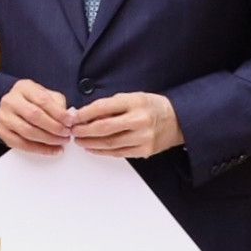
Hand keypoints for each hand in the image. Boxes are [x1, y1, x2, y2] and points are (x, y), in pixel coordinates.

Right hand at [0, 79, 71, 154]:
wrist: (13, 106)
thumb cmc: (32, 100)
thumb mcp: (46, 94)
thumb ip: (57, 104)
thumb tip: (68, 118)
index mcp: (23, 88)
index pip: (42, 100)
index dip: (58, 113)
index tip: (70, 121)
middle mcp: (10, 101)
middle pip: (34, 116)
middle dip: (54, 127)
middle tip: (66, 133)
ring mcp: (4, 117)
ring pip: (28, 132)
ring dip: (48, 140)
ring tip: (61, 141)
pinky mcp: (2, 132)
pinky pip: (22, 144)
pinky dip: (39, 149)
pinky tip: (51, 150)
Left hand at [69, 92, 183, 157]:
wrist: (177, 120)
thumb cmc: (151, 107)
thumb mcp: (133, 97)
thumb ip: (111, 105)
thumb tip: (85, 114)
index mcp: (135, 101)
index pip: (103, 107)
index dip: (84, 113)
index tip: (73, 117)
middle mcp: (139, 119)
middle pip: (104, 128)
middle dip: (84, 130)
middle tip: (73, 131)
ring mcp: (143, 137)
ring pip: (109, 143)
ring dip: (90, 143)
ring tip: (79, 140)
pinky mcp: (145, 150)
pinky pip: (118, 153)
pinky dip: (102, 151)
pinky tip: (92, 148)